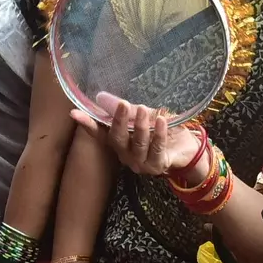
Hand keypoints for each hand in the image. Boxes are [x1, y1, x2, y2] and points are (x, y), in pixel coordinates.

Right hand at [71, 92, 201, 177]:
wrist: (187, 148)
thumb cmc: (163, 130)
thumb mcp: (144, 115)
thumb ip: (127, 110)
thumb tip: (101, 96)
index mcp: (120, 142)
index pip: (100, 133)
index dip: (88, 124)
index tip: (74, 113)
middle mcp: (126, 155)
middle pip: (117, 140)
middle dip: (119, 121)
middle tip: (122, 103)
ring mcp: (141, 163)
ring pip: (137, 145)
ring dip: (140, 127)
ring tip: (144, 110)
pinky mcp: (157, 166)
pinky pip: (157, 149)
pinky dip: (159, 134)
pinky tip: (162, 120)